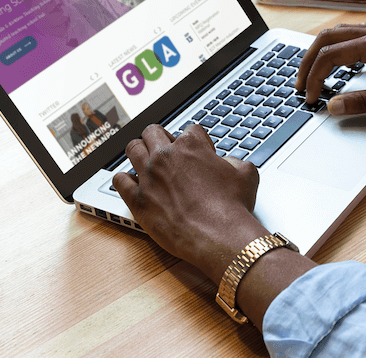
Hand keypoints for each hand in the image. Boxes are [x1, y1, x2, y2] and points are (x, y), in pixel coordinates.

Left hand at [113, 123, 267, 283]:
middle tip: (164, 151)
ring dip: (139, 151)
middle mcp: (166, 156)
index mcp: (192, 145)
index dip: (193, 141)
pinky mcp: (137, 198)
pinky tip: (131, 183)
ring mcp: (149, 176)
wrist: (219, 235)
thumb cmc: (232, 207)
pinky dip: (124, 180)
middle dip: (160, 138)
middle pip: (153, 132)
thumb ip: (235, 161)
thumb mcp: (246, 175)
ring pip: (133, 148)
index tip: (194, 152)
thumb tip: (229, 163)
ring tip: (144, 160)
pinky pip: (119, 180)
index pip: (188, 130)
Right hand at [296, 23, 365, 114]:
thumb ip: (363, 102)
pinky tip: (339, 61)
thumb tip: (334, 107)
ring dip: (321, 51)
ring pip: (338, 33)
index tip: (310, 97)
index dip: (314, 77)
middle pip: (327, 39)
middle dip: (309, 61)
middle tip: (300, 83)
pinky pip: (351, 34)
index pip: (330, 56)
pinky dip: (336, 46)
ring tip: (313, 72)